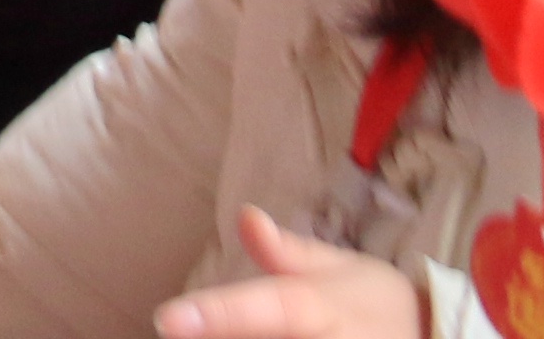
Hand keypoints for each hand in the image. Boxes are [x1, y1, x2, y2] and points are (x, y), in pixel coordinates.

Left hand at [153, 209, 423, 338]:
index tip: (167, 320)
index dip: (217, 315)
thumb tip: (246, 217)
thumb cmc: (376, 305)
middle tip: (181, 330)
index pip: (268, 309)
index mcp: (321, 310)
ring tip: (202, 332)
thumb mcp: (340, 270)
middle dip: (214, 337)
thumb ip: (287, 252)